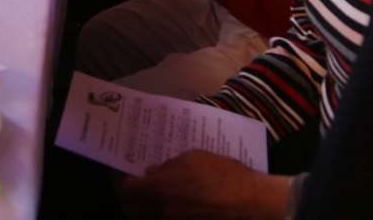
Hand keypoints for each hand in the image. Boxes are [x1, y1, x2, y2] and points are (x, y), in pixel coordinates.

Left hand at [118, 151, 288, 217]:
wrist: (250, 201)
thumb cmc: (222, 173)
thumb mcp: (192, 158)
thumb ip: (167, 166)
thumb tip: (151, 172)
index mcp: (160, 188)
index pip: (125, 190)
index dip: (122, 182)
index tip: (125, 175)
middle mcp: (162, 210)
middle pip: (131, 211)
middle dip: (130, 200)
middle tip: (136, 188)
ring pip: (147, 218)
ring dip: (146, 209)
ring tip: (154, 196)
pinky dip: (163, 214)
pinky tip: (173, 204)